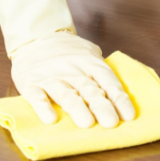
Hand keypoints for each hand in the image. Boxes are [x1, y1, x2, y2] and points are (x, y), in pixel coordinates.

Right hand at [11, 31, 135, 128]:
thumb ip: (100, 71)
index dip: (119, 98)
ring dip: (77, 109)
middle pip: (90, 90)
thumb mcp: (89, 53)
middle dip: (101, 106)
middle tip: (111, 123)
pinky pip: (37, 97)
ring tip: (87, 124)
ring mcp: (51, 77)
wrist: (36, 37)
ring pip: (66, 94)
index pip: (108, 80)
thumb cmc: (69, 51)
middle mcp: (73, 70)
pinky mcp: (31, 84)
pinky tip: (50, 119)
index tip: (129, 116)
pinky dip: (43, 107)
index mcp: (90, 62)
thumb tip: (119, 96)